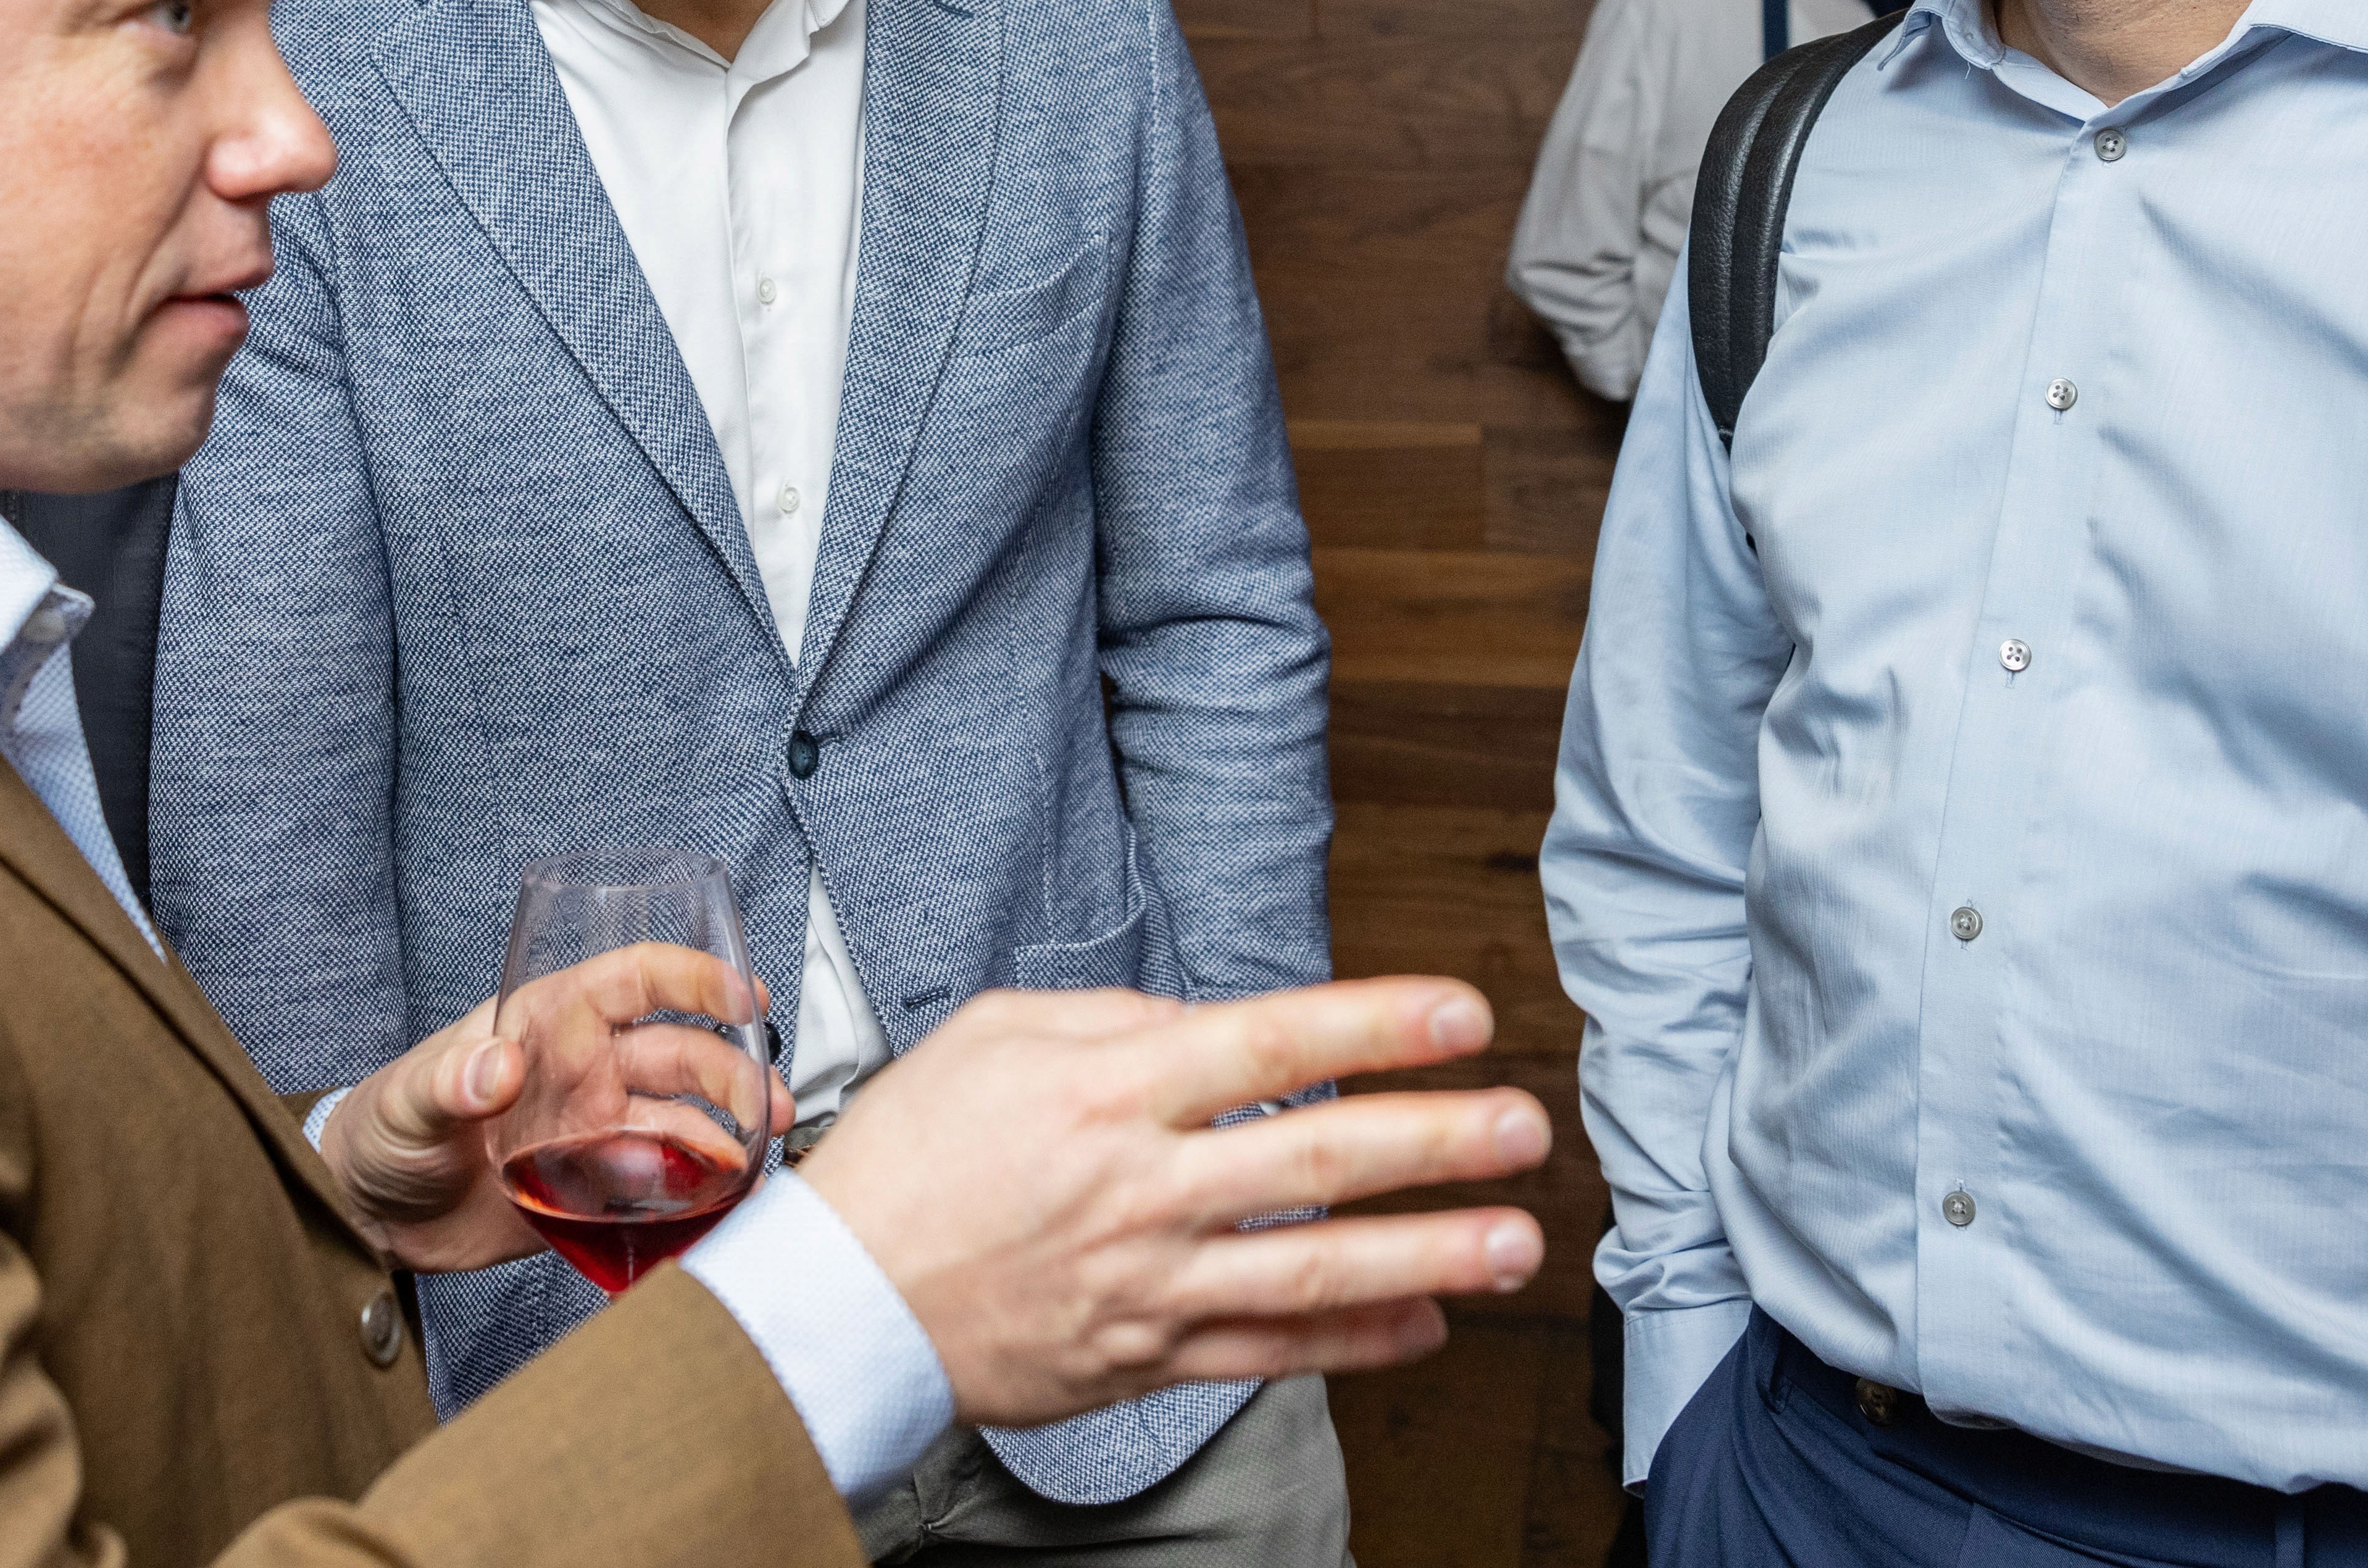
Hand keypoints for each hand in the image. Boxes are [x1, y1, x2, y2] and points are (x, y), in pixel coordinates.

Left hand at [319, 942, 792, 1275]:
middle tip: (768, 1105)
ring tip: (760, 1155)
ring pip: (681, 1119)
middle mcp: (582, 1072)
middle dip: (732, 1070)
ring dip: (729, 1130)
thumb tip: (497, 1067)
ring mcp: (591, 1131)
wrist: (366, 1219)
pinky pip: (660, 1184)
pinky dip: (698, 1189)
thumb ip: (448, 1082)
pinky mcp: (590, 1192)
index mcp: (546, 1024)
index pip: (633, 980)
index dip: (691, 978)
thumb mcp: (406, 1101)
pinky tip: (725, 1199)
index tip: (741, 995)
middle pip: (678, 1053)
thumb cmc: (377, 1134)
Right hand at [795, 976, 1545, 1426]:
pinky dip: (1354, 1345)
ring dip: (1428, 1253)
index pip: (1272, 1043)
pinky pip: (1270, 1354)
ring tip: (1518, 1241)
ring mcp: (1149, 1279)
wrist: (840, 1300)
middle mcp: (1142, 1185)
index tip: (1463, 1012)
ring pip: (1314, 1268)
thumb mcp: (993, 1033)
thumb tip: (1209, 1026)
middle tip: (1527, 1127)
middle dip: (1438, 1141)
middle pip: (1319, 1157)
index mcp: (1108, 1087)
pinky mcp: (1144, 1356)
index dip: (1377, 1023)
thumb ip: (1112, 1020)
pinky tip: (1426, 1325)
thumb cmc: (910, 1155)